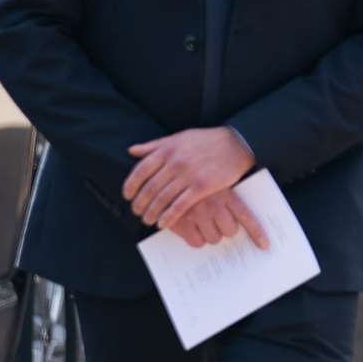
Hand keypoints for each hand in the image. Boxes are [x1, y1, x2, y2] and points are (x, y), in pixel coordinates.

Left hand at [123, 126, 254, 228]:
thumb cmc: (205, 141)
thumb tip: (132, 150)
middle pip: (149, 188)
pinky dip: (168, 217)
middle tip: (137, 212)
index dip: (131, 186)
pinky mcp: (202, 187)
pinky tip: (163, 223)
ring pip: (162, 199)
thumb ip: (154, 145)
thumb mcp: (178, 137)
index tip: (127, 196)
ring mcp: (188, 175)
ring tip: (148, 220)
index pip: (140, 171)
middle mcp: (175, 162)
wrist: (235, 144)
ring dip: (152, 213)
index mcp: (167, 150)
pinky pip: (180, 206)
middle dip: (140, 203)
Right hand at [168, 188, 267, 250]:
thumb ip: (227, 198)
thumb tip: (238, 224)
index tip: (265, 246)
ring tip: (200, 221)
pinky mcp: (182, 222)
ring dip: (208, 234)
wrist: (162, 173)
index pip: (246, 216)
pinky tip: (189, 226)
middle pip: (230, 231)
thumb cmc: (193, 179)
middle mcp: (214, 204)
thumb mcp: (214, 182)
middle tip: (215, 221)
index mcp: (225, 193)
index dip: (257, 233)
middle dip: (223, 229)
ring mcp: (197, 214)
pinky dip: (194, 238)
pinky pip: (196, 242)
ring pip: (213, 239)